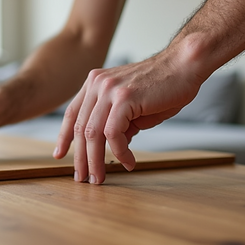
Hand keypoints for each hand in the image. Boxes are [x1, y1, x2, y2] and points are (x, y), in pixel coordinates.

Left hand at [53, 53, 204, 184]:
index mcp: (95, 83)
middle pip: (81, 127)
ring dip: (96, 160)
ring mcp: (109, 89)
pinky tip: (129, 162)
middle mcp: (97, 84)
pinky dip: (119, 152)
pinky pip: (113, 133)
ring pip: (93, 133)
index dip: (65, 136)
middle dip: (80, 157)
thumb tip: (113, 144)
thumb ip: (119, 122)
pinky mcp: (124, 98)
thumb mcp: (133, 106)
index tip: (60, 155)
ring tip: (101, 177)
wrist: (185, 65)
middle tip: (84, 178)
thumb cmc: (164, 86)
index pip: (73, 113)